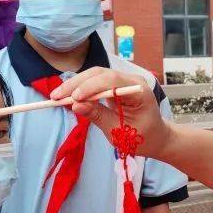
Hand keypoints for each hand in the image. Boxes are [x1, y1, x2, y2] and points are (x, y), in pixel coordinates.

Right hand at [51, 67, 171, 158]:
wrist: (156, 137)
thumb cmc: (142, 138)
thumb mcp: (119, 132)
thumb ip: (98, 116)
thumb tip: (75, 106)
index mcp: (138, 90)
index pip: (111, 80)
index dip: (90, 87)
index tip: (73, 99)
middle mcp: (131, 80)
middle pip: (100, 74)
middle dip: (77, 84)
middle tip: (56, 97)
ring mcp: (123, 80)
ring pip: (95, 75)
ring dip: (75, 85)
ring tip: (57, 97)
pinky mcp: (115, 85)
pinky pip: (95, 82)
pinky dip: (81, 88)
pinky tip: (67, 96)